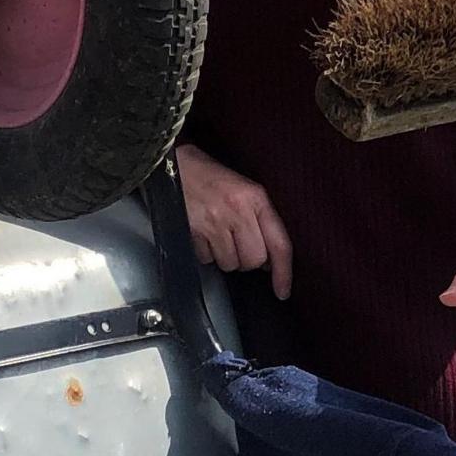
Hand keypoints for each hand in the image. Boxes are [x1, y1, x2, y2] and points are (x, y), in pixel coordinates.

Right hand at [174, 144, 292, 299]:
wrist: (172, 163)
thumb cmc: (210, 176)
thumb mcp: (243, 187)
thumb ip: (259, 219)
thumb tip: (268, 261)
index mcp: (256, 198)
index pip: (279, 243)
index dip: (284, 272)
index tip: (283, 291)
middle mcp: (238, 210)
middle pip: (254, 260)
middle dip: (247, 260)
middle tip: (238, 244)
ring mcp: (214, 222)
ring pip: (230, 263)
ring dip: (225, 256)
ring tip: (218, 235)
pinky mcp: (193, 230)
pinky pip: (207, 259)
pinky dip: (206, 253)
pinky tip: (203, 234)